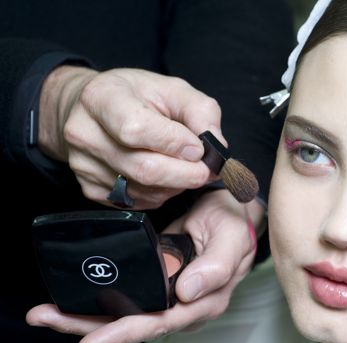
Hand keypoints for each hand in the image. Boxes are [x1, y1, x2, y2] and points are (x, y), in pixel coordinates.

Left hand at [26, 189, 264, 342]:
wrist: (231, 212)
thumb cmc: (234, 224)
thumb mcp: (231, 238)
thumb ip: (217, 265)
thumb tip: (186, 293)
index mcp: (204, 302)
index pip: (161, 323)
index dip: (125, 333)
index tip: (92, 342)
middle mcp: (183, 307)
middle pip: (133, 325)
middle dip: (89, 328)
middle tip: (46, 319)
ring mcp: (168, 297)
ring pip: (124, 315)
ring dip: (83, 317)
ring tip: (45, 313)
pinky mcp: (157, 284)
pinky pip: (125, 298)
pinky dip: (96, 301)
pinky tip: (69, 300)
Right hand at [38, 66, 225, 208]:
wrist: (90, 108)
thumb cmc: (135, 96)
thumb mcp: (172, 89)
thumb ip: (201, 112)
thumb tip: (215, 146)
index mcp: (101, 98)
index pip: (137, 129)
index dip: (174, 143)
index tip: (198, 148)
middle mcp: (84, 133)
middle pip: (143, 168)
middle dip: (185, 174)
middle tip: (206, 170)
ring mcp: (83, 164)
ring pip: (143, 190)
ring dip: (176, 185)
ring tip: (186, 169)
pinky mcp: (90, 188)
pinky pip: (136, 201)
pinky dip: (160, 194)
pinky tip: (166, 177)